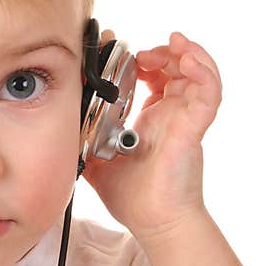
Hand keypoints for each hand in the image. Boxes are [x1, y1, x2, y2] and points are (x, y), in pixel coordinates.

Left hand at [81, 30, 222, 240]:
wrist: (151, 220)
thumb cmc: (132, 195)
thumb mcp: (96, 156)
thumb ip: (81, 136)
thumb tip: (56, 122)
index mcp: (152, 118)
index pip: (156, 77)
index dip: (145, 59)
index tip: (126, 51)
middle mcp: (172, 114)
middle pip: (177, 68)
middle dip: (162, 52)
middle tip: (143, 54)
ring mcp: (185, 119)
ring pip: (198, 74)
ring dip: (187, 53)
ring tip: (172, 45)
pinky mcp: (194, 127)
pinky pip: (208, 93)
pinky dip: (203, 72)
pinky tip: (188, 60)